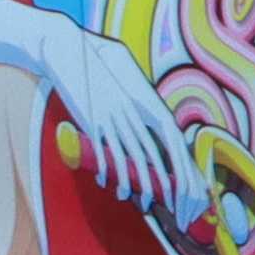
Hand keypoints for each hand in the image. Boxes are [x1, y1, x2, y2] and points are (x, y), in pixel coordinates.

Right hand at [41, 29, 194, 218]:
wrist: (68, 50)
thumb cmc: (100, 65)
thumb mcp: (128, 82)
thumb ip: (142, 106)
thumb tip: (154, 129)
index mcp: (148, 103)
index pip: (173, 142)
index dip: (181, 167)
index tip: (186, 187)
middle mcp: (133, 113)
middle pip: (153, 156)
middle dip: (164, 185)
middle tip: (168, 204)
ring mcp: (112, 118)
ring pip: (129, 158)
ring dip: (134, 184)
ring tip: (138, 202)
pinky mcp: (91, 121)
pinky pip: (102, 151)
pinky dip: (106, 170)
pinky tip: (106, 183)